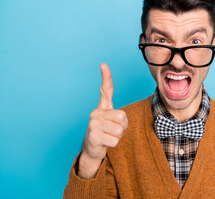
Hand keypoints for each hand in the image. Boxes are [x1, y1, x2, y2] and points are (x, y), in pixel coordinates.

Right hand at [78, 63, 127, 178]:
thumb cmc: (106, 133)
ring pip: (119, 130)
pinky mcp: (93, 136)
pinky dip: (113, 144)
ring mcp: (93, 124)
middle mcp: (96, 113)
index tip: (103, 65)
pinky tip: (105, 142)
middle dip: (123, 127)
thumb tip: (121, 120)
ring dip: (117, 136)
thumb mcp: (115, 123)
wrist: (92, 149)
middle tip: (114, 130)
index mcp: (102, 108)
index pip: (106, 90)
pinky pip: (115, 140)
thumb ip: (120, 118)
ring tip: (108, 136)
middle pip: (122, 117)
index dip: (106, 77)